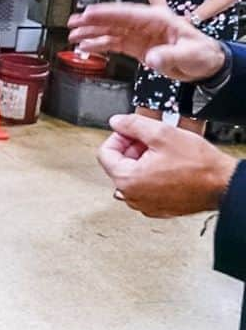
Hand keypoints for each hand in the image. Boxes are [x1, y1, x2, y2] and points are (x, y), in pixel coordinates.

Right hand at [68, 3, 225, 81]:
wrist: (206, 66)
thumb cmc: (202, 54)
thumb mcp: (189, 54)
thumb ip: (169, 55)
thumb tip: (152, 56)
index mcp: (157, 19)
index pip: (127, 14)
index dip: (107, 13)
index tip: (89, 13)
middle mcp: (145, 25)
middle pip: (114, 20)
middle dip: (92, 21)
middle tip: (73, 23)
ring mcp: (140, 35)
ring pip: (110, 31)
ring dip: (92, 32)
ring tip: (73, 35)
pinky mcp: (137, 47)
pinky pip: (114, 43)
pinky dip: (100, 45)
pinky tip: (87, 46)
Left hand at [98, 113, 237, 217]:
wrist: (223, 185)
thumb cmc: (199, 166)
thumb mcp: (162, 133)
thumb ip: (133, 124)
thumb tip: (117, 122)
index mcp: (127, 180)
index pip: (105, 153)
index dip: (118, 137)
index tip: (130, 131)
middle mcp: (132, 196)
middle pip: (119, 164)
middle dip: (132, 148)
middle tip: (149, 139)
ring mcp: (145, 205)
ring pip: (133, 175)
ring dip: (142, 160)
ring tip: (161, 151)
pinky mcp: (159, 208)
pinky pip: (146, 187)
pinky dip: (152, 174)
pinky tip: (168, 165)